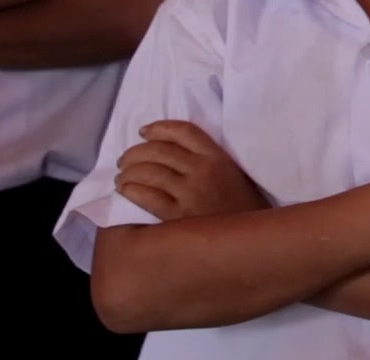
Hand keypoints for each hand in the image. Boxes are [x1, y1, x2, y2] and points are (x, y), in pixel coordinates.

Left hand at [114, 120, 265, 220]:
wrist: (248, 241)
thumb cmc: (241, 208)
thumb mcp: (232, 174)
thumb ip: (208, 160)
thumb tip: (169, 153)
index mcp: (218, 157)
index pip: (183, 131)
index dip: (159, 128)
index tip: (143, 132)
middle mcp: (202, 170)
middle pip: (159, 150)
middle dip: (134, 152)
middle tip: (124, 160)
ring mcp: (189, 192)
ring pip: (148, 171)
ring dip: (128, 171)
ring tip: (122, 177)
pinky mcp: (177, 216)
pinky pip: (146, 196)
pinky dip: (130, 189)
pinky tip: (125, 190)